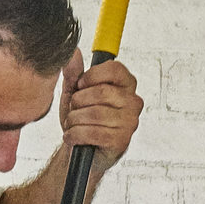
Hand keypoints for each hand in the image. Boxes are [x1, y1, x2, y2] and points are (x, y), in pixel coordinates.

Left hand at [57, 49, 142, 173]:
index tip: (79, 85)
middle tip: (72, 110)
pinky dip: (76, 135)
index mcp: (126, 85)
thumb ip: (74, 73)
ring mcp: (130, 122)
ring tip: (71, 124)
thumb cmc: (81, 120)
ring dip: (75, 120)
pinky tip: (72, 136)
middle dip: (79, 102)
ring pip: (96, 113)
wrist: (79, 151)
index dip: (92, 75)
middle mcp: (133, 102)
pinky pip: (95, 132)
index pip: (114, 69)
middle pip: (102, 92)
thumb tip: (73, 53)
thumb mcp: (74, 94)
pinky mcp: (122, 141)